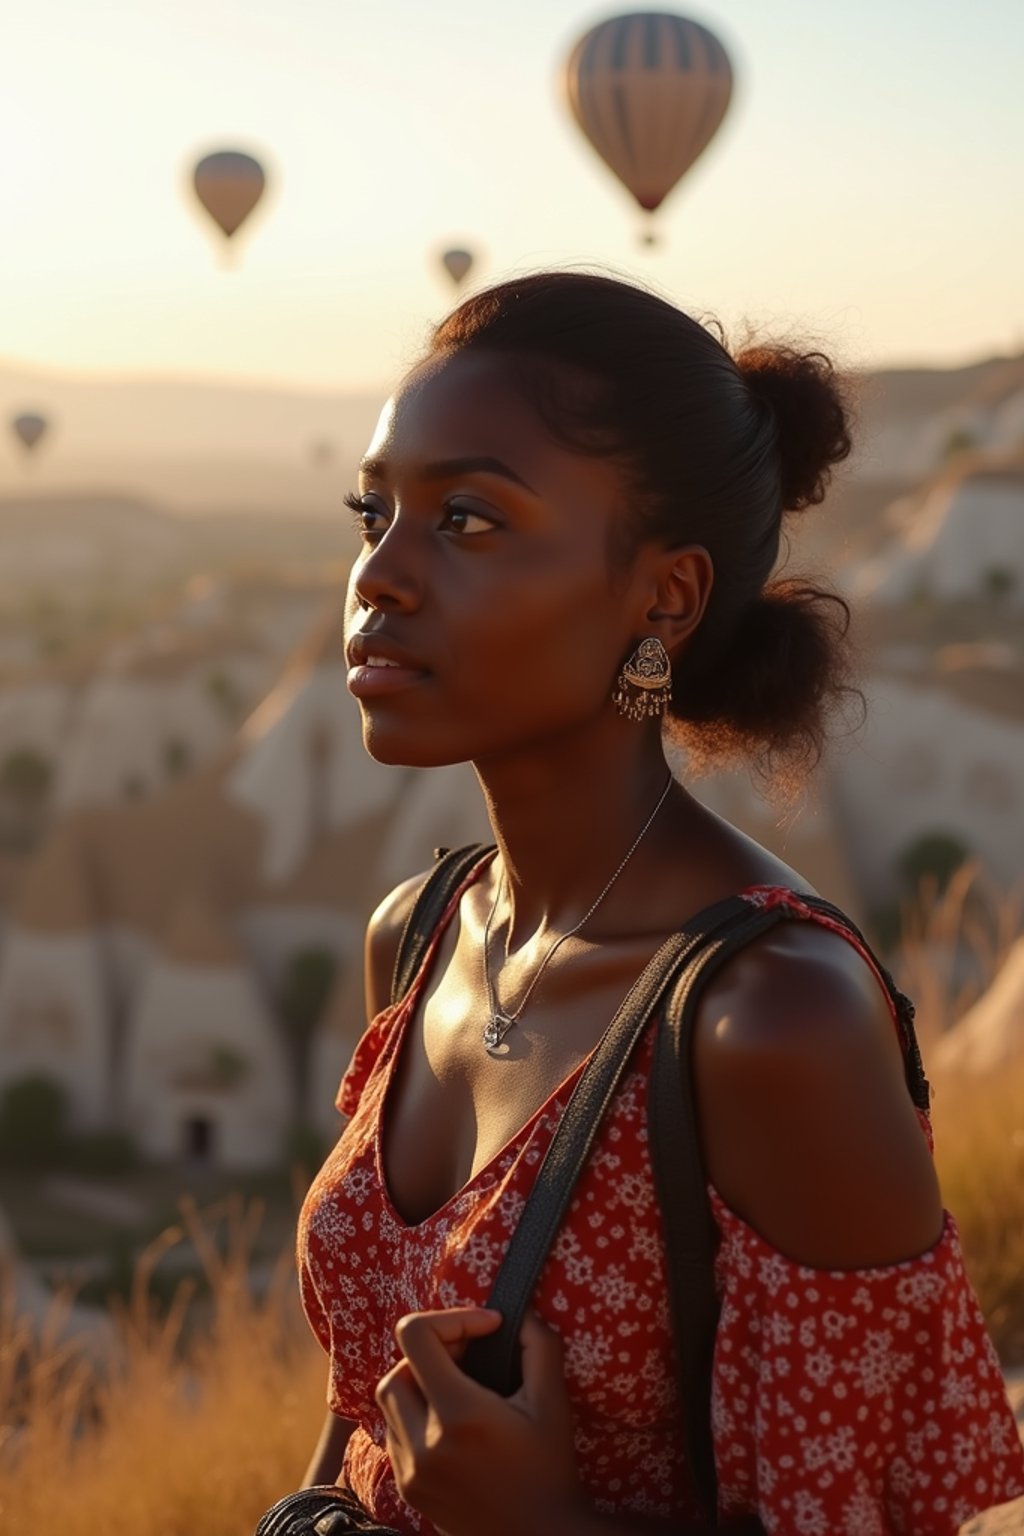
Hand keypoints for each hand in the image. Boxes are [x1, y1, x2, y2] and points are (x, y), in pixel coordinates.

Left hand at [374, 1305, 585, 1535]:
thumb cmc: (551, 1468)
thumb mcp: (553, 1401)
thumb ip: (539, 1345)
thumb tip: (519, 1315)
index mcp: (458, 1416)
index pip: (416, 1335)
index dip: (452, 1318)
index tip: (488, 1329)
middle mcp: (424, 1444)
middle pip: (397, 1367)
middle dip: (432, 1353)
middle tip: (472, 1358)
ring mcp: (410, 1472)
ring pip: (389, 1402)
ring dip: (419, 1383)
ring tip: (459, 1387)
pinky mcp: (407, 1490)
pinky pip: (394, 1434)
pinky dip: (414, 1417)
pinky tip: (450, 1424)